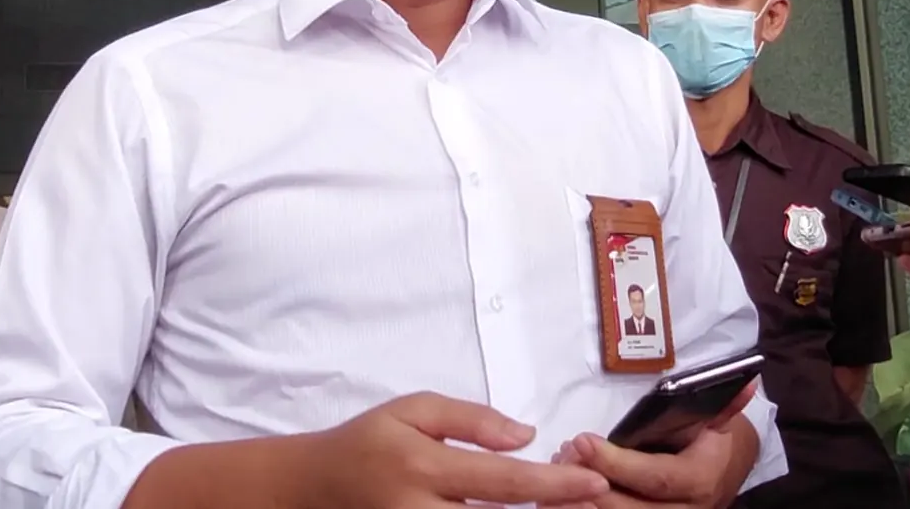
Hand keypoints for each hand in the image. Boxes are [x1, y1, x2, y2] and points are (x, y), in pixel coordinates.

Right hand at [301, 392, 609, 508]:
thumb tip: (525, 436)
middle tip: (592, 499)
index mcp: (424, 468)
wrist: (315, 487)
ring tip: (563, 507)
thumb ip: (470, 418)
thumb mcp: (413, 410)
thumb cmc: (368, 442)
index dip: (554, 486)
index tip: (595, 483)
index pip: (503, 483)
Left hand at [543, 382, 759, 508]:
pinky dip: (587, 508)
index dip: (618, 463)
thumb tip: (747, 380)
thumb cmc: (710, 440)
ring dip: (582, 502)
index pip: (657, 477)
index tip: (583, 441)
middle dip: (592, 485)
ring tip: (555, 474)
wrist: (723, 473)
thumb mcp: (718, 420)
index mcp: (701, 480)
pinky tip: (559, 496)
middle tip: (561, 457)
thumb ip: (723, 403)